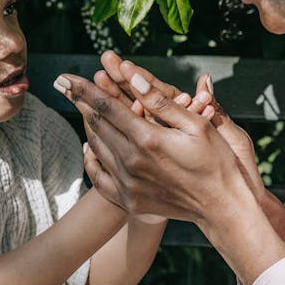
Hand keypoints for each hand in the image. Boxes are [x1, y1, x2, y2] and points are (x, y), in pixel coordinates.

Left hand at [78, 54, 284, 250]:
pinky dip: (91, 159)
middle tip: (62, 85)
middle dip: (79, 102)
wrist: (222, 207)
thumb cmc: (215, 161)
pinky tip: (89, 146)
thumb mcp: (196, 124)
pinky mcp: (129, 200)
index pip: (107, 107)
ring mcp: (128, 184)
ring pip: (96, 147)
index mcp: (148, 140)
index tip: (65, 77)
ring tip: (78, 108)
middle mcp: (132, 162)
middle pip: (97, 124)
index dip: (84, 89)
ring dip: (86, 125)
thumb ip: (160, 102)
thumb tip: (132, 78)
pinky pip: (99, 178)